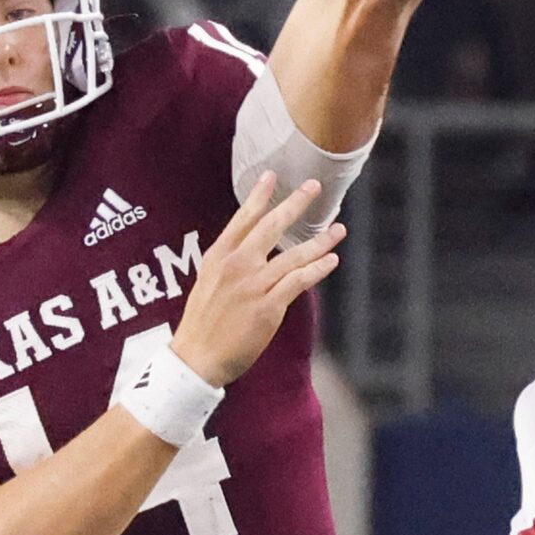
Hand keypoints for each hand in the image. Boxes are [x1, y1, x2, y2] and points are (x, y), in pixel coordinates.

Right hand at [168, 174, 343, 387]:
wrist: (196, 358)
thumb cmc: (201, 324)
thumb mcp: (206, 283)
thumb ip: (227, 264)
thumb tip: (248, 252)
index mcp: (218, 257)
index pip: (242, 219)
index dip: (259, 196)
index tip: (272, 176)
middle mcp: (236, 265)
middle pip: (271, 226)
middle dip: (295, 204)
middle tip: (313, 186)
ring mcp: (253, 285)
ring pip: (293, 254)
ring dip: (319, 240)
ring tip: (338, 229)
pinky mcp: (267, 307)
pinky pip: (298, 282)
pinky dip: (317, 269)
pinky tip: (331, 260)